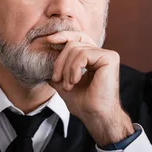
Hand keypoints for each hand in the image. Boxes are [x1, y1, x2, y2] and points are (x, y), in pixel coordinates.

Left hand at [44, 31, 133, 146]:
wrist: (94, 116)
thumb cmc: (82, 102)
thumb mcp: (63, 81)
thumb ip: (56, 68)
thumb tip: (41, 57)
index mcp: (92, 57)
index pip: (76, 37)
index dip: (62, 36)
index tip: (48, 40)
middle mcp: (101, 53)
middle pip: (72, 43)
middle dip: (60, 61)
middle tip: (57, 79)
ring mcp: (107, 54)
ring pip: (75, 49)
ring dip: (66, 69)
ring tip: (68, 85)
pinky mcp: (110, 58)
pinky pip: (83, 55)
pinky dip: (74, 69)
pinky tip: (75, 81)